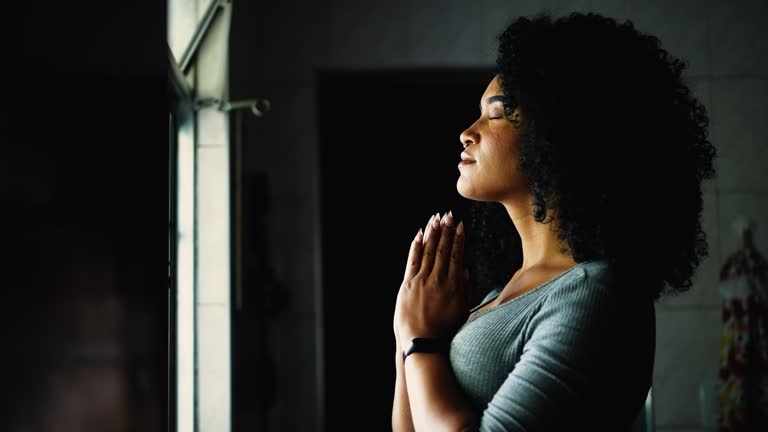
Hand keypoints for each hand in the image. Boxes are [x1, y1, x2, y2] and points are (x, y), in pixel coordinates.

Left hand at [394, 211, 469, 345]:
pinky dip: (416, 246)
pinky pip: (413, 261)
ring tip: (436, 218)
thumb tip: (466, 269)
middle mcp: (439, 280)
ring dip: (433, 233)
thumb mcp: (463, 310)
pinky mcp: (407, 285)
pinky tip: (420, 234)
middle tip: (449, 215)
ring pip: (429, 251)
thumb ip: (465, 288)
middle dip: (446, 230)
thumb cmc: (445, 331)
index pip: (457, 255)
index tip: (460, 225)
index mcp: (455, 285)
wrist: (424, 343)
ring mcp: (422, 281)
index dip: (458, 238)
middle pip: (444, 249)